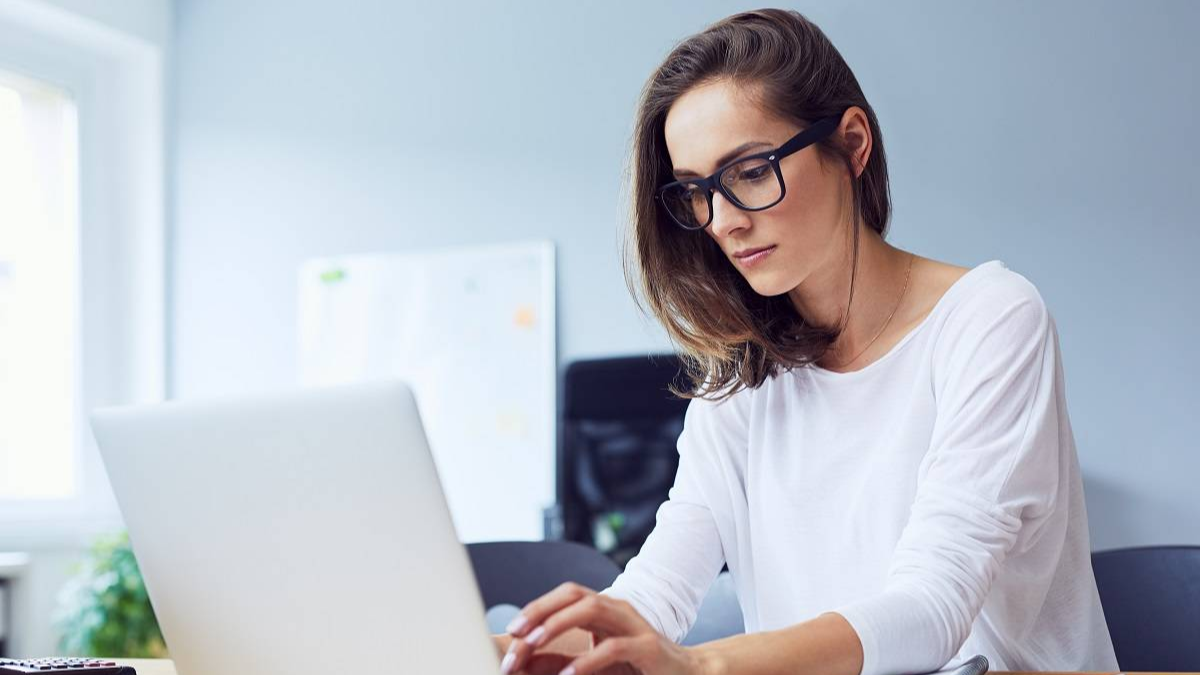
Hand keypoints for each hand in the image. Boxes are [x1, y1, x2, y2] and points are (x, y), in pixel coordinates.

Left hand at [500, 582, 707, 674]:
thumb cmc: (637, 669)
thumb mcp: (592, 664)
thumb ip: (560, 662)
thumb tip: (523, 661)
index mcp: (604, 610)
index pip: (566, 595)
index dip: (537, 607)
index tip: (513, 630)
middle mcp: (618, 610)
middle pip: (574, 594)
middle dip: (540, 610)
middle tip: (516, 635)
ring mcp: (635, 625)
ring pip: (592, 609)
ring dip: (557, 624)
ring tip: (534, 643)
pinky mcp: (649, 647)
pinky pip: (614, 646)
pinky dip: (588, 660)